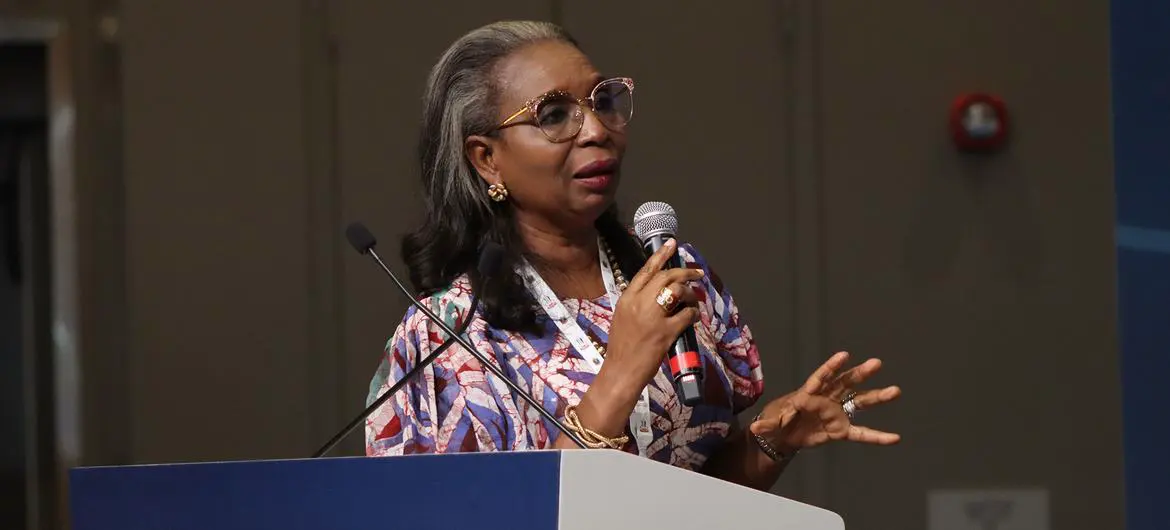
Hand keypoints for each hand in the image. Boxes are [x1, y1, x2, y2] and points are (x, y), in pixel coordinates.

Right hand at [602, 238, 703, 386]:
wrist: (620, 371)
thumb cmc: (621, 346)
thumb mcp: (622, 317)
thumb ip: (636, 302)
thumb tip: (657, 291)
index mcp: (627, 298)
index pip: (646, 270)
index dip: (661, 255)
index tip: (672, 244)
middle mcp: (639, 303)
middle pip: (666, 277)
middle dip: (685, 272)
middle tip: (697, 273)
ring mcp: (653, 317)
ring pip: (677, 292)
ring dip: (690, 293)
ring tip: (693, 299)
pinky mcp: (665, 332)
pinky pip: (686, 315)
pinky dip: (693, 313)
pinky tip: (693, 316)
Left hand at [750, 351, 901, 452]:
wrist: (784, 434)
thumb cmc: (777, 419)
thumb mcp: (770, 421)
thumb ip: (767, 424)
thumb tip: (756, 428)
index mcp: (809, 391)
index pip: (821, 377)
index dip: (832, 367)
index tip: (844, 355)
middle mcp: (827, 397)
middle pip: (845, 383)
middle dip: (859, 373)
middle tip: (876, 363)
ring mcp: (837, 412)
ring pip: (859, 401)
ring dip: (877, 396)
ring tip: (895, 391)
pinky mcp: (841, 429)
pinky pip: (861, 432)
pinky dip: (877, 436)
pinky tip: (894, 437)